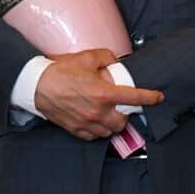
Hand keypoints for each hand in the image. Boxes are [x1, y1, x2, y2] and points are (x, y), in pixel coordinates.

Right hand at [34, 48, 163, 140]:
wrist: (36, 84)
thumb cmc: (61, 71)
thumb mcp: (89, 57)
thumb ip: (108, 58)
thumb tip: (117, 62)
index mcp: (104, 93)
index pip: (136, 98)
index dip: (151, 98)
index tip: (158, 97)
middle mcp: (98, 111)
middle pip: (123, 122)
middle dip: (127, 115)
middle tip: (125, 107)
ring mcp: (86, 122)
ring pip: (109, 131)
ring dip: (113, 124)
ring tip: (111, 114)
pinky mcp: (75, 129)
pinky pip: (94, 136)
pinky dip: (99, 130)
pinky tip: (97, 121)